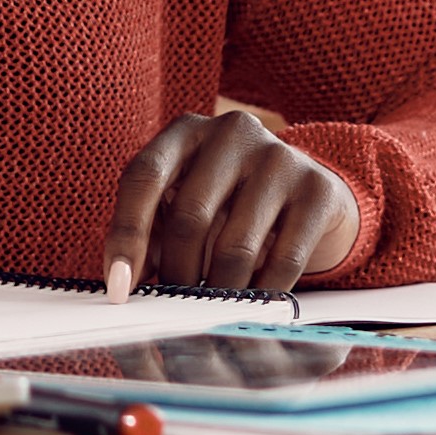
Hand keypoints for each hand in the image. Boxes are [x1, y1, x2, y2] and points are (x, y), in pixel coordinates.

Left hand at [102, 111, 361, 299]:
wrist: (307, 191)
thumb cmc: (228, 202)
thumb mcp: (183, 203)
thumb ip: (151, 235)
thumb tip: (123, 286)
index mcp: (186, 130)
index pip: (144, 176)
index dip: (126, 234)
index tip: (119, 287)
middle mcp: (231, 131)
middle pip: (190, 216)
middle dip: (177, 273)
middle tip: (176, 303)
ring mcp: (278, 156)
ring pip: (235, 246)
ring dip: (219, 290)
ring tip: (214, 303)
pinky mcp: (316, 188)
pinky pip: (283, 260)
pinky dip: (262, 294)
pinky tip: (254, 302)